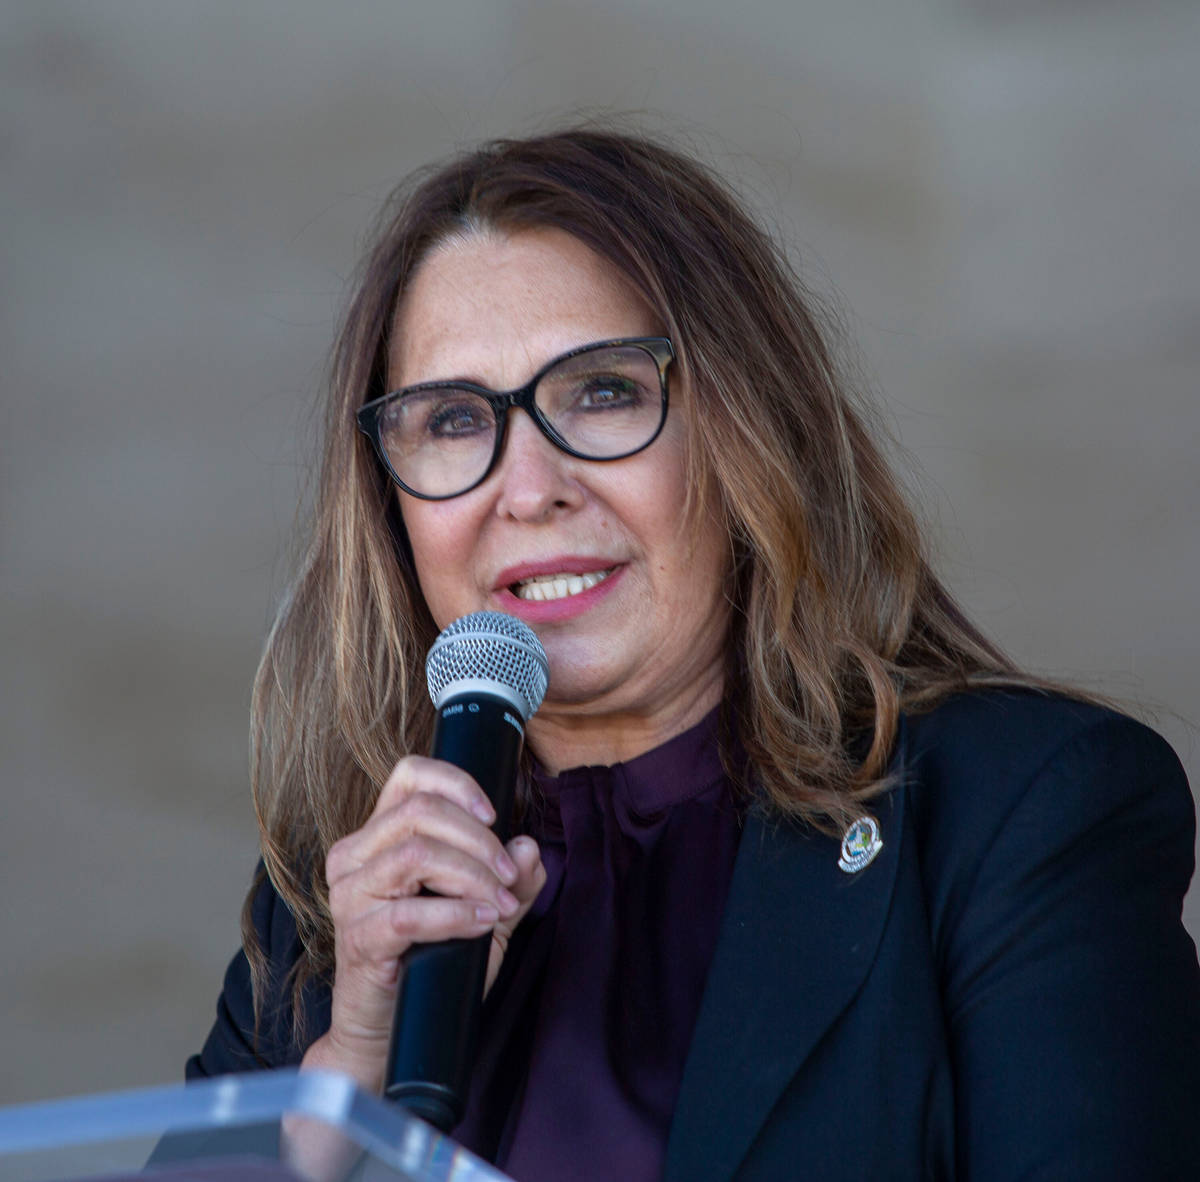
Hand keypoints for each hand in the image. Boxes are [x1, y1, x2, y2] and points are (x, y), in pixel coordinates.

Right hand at [298, 754, 545, 1092]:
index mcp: (377, 836)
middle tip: (507, 874)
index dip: (456, 783)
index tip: (494, 814)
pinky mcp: (357, 938)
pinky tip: (482, 921)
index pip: (409, 776)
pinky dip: (456, 913)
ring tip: (499, 903)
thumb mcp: (482, 913)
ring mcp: (349, 897)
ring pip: (416, 854)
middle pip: (419, 811)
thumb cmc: (431, 966)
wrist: (389, 1034)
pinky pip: (409, 913)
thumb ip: (509, 881)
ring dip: (471, 874)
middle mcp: (354, 857)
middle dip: (478, 838)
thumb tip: (529, 847)